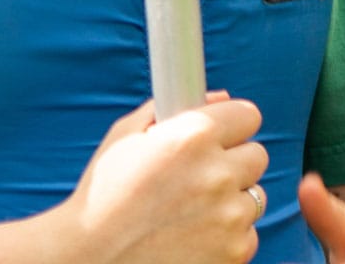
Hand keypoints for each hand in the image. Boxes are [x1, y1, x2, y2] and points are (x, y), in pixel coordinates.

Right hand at [50, 95, 269, 263]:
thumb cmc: (102, 197)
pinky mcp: (234, 252)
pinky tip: (192, 240)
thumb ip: (170, 110)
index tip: (220, 138)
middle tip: (201, 179)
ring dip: (231, 203)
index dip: (231, 126)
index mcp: (193, 136)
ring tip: (190, 214)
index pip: (248, 115)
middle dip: (233, 164)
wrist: (88, 260)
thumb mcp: (125, 139)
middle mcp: (217, 173)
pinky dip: (227, 239)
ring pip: (254, 197)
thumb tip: (220, 98)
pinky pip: (247, 235)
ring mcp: (229, 216)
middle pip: (256, 156)